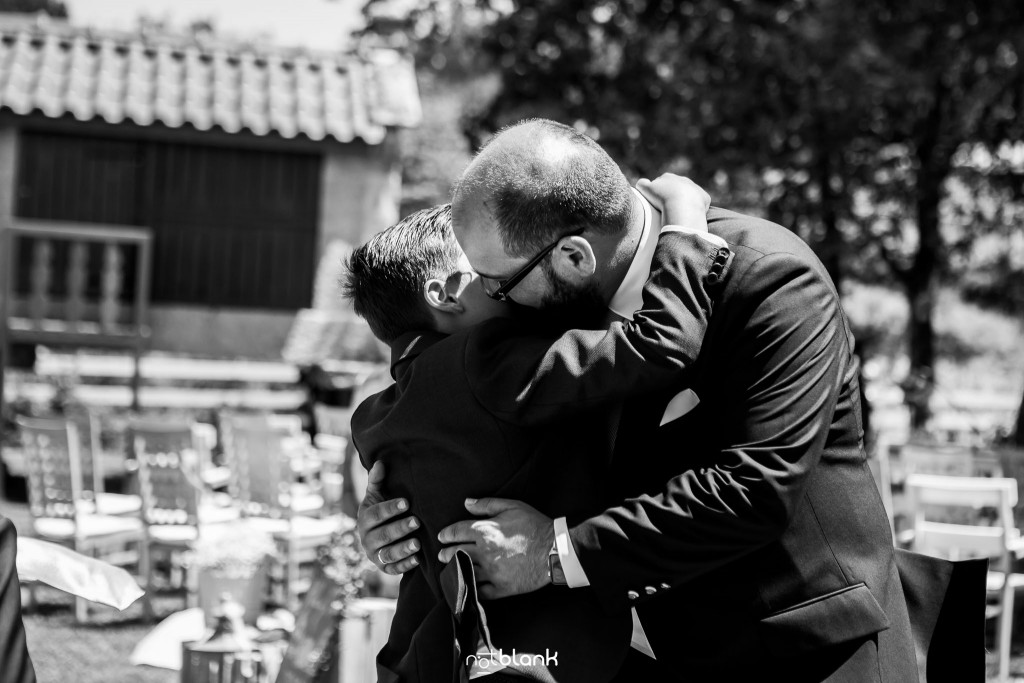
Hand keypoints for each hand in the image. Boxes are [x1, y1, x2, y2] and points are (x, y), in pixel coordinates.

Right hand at [356, 461, 420, 574]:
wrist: (378, 535)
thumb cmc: (380, 510)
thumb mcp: (377, 495)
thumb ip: (377, 480)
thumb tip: (381, 462)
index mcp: (365, 519)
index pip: (376, 514)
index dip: (390, 508)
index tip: (406, 503)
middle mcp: (366, 538)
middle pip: (382, 535)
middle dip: (400, 528)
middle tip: (417, 521)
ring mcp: (374, 555)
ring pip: (387, 554)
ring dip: (402, 549)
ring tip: (418, 543)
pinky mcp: (383, 568)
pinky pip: (393, 569)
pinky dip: (404, 566)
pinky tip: (418, 560)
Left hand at [437, 497, 553, 599]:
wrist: (555, 549)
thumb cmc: (534, 525)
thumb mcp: (512, 506)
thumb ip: (487, 504)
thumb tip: (466, 503)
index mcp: (485, 531)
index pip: (456, 532)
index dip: (446, 534)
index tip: (442, 537)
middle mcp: (484, 552)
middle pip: (455, 553)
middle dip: (445, 554)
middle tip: (441, 555)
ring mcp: (491, 572)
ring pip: (464, 572)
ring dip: (454, 570)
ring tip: (451, 570)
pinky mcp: (501, 588)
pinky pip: (480, 591)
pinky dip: (472, 589)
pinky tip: (468, 586)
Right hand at [636, 173, 710, 232]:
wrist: (682, 204)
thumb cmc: (662, 197)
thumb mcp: (646, 189)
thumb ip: (642, 184)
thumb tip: (642, 183)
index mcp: (668, 177)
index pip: (661, 183)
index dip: (658, 193)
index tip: (657, 203)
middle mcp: (683, 179)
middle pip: (676, 188)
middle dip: (673, 197)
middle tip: (668, 210)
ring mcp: (695, 188)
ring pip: (689, 196)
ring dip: (685, 203)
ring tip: (679, 215)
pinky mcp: (704, 197)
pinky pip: (700, 203)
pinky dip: (696, 209)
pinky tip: (690, 217)